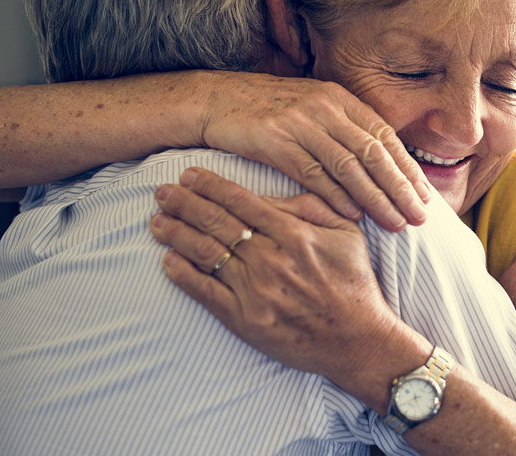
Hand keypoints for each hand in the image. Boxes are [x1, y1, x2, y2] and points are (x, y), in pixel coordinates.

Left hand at [150, 167, 406, 391]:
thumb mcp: (346, 234)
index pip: (240, 201)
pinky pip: (205, 292)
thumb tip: (268, 196)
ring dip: (176, 234)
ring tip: (157, 222)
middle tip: (161, 192)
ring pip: (205, 254)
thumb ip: (310, 207)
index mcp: (293, 234)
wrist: (358, 340)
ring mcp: (255, 290)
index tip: (189, 175)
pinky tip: (167, 260)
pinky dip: (183, 275)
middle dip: (184, 203)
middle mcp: (270, 259)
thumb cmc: (354, 283)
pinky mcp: (245, 320)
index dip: (210, 185)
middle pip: (215, 222)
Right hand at [196, 71, 431, 230]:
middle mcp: (325, 107)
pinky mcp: (274, 140)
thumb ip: (345, 130)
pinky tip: (354, 216)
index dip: (408, 169)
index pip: (385, 137)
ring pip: (349, 166)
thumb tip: (382, 165)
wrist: (216, 99)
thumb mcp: (313, 110)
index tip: (425, 196)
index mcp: (340, 98)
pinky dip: (336, 196)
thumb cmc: (269, 112)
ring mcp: (300, 123)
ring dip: (376, 198)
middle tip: (419, 218)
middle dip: (401, 188)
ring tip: (395, 223)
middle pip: (374, 153)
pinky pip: (314, 173)